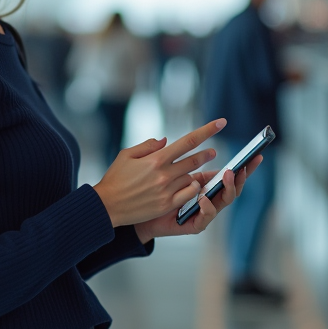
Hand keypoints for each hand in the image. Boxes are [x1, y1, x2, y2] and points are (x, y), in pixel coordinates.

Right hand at [93, 119, 225, 228]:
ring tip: (193, 172)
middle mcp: (164, 174)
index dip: (207, 130)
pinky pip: (188, 194)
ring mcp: (167, 190)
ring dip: (195, 173)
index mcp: (155, 159)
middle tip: (213, 152)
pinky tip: (190, 185)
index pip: (187, 141)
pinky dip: (192, 188)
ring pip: (191, 177)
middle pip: (194, 160)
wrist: (106, 206)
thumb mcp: (126, 155)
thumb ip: (148, 146)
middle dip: (206, 154)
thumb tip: (166, 141)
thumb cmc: (115, 178)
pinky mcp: (166, 205)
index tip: (220, 122)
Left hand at [134, 156, 261, 242]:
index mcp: (206, 184)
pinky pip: (206, 217)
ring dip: (228, 188)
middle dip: (241, 177)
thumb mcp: (170, 172)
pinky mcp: (195, 225)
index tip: (256, 156)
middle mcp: (209, 198)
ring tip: (227, 175)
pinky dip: (207, 207)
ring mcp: (204, 213)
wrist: (141, 215)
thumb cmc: (155, 193)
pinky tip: (203, 197)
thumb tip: (189, 139)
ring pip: (224, 202)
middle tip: (242, 166)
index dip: (243, 167)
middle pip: (232, 188)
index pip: (229, 175)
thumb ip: (179, 157)